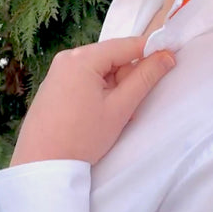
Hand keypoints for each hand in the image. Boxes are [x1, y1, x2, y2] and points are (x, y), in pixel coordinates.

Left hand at [10, 37, 175, 165]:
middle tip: (130, 106)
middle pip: (112, 57)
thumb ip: (145, 78)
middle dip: (127, 77)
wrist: (41, 165)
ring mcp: (57, 72)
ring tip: (112, 116)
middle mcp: (67, 58)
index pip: (126, 45)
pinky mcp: (53, 86)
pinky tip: (95, 116)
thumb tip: (166, 56)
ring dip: (113, 87)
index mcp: (83, 58)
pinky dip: (98, 91)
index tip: (171, 57)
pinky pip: (84, 79)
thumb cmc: (81, 137)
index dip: (151, 50)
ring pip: (99, 70)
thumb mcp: (120, 108)